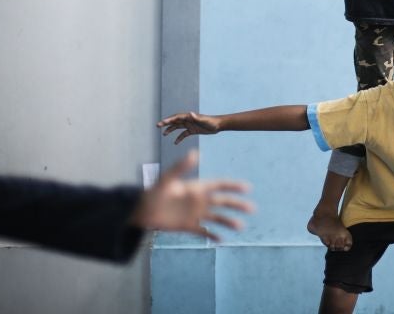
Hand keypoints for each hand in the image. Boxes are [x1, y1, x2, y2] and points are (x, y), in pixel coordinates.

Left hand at [131, 150, 253, 240]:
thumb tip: (195, 153)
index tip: (247, 188)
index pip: (219, 185)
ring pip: (216, 218)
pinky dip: (212, 235)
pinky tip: (221, 240)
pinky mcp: (188, 226)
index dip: (233, 186)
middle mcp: (199, 201)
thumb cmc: (153, 193)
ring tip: (240, 227)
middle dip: (237, 205)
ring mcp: (195, 214)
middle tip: (252, 208)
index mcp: (197, 188)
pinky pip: (203, 231)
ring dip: (228, 221)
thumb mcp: (167, 180)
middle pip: (223, 202)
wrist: (141, 211)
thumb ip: (181, 168)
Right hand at [158, 111, 219, 143]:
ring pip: (178, 127)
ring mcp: (190, 125)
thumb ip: (196, 117)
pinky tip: (175, 143)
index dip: (168, 120)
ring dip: (171, 130)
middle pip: (175, 121)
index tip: (161, 123)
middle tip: (157, 126)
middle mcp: (188, 120)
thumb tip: (190, 113)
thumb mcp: (204, 120)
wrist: (218, 125)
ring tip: (164, 134)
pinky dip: (179, 138)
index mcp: (189, 117)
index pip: (176, 117)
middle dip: (166, 123)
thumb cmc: (211, 121)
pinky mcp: (193, 131)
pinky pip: (184, 134)